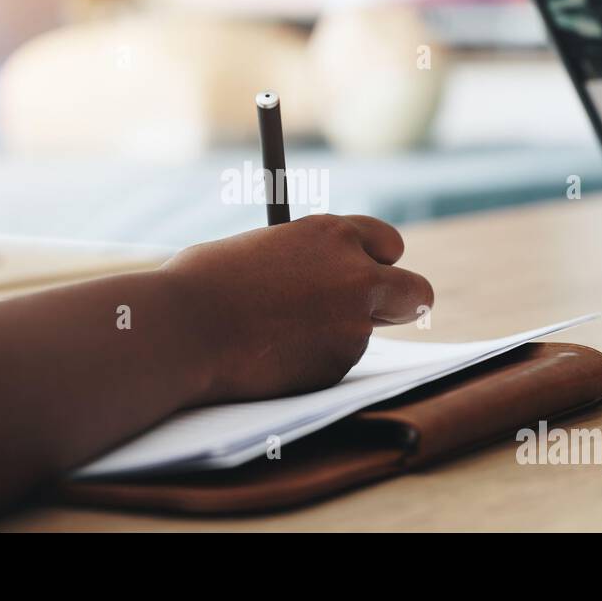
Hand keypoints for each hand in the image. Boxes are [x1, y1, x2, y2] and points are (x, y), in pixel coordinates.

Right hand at [162, 214, 434, 402]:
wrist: (185, 328)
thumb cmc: (205, 283)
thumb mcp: (264, 250)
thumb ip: (303, 261)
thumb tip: (313, 278)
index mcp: (333, 234)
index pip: (389, 242)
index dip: (379, 261)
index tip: (368, 272)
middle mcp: (355, 276)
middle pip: (416, 293)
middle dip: (402, 304)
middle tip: (378, 314)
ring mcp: (352, 324)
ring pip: (364, 334)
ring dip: (335, 336)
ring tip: (275, 334)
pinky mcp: (338, 366)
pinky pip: (335, 364)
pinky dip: (311, 363)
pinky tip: (270, 355)